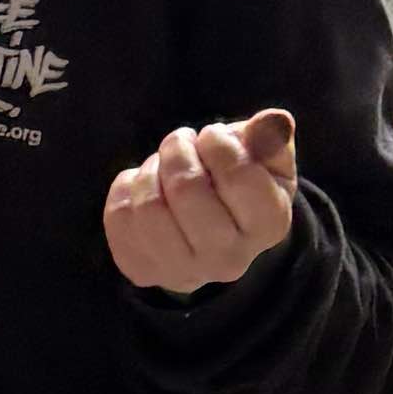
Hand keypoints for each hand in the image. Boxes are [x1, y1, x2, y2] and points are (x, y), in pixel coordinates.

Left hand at [104, 107, 300, 297]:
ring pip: (148, 205)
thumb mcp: (267, 158)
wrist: (214, 236)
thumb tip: (273, 122)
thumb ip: (270, 136)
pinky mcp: (144, 271)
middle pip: (186, 188)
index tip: (212, 136)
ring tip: (162, 166)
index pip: (238, 174)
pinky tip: (144, 188)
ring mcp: (184, 271)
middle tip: (182, 144)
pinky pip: (119, 217)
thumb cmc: (241, 186)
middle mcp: (230, 258)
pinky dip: (126, 189)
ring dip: (151, 170)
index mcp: (268, 225)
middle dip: (178, 150)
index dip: (217, 141)